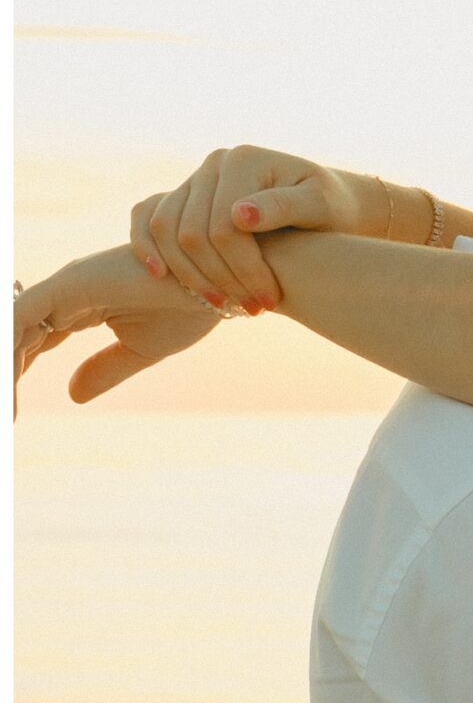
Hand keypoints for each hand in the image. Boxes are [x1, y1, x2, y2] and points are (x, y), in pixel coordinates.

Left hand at [14, 245, 220, 407]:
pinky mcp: (69, 283)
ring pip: (13, 328)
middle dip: (8, 374)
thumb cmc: (191, 307)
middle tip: (9, 420)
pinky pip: (18, 318)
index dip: (16, 372)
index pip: (34, 341)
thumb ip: (104, 369)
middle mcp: (67, 291)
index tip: (14, 413)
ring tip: (10, 412)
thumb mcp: (139, 350)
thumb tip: (71, 394)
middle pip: (17, 336)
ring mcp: (66, 285)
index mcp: (81, 306)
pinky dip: (11, 350)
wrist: (222, 283)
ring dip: (8, 369)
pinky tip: (11, 381)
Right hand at [130, 146, 414, 310]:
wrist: (327, 205)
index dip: (242, 271)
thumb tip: (240, 214)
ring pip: (166, 231)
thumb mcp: (320, 207)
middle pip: (192, 232)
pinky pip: (147, 220)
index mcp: (242, 162)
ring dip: (190, 276)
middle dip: (220, 279)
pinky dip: (147, 248)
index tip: (268, 302)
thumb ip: (284, 207)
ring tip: (225, 307)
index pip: (224, 227)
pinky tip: (162, 279)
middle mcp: (213, 165)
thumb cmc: (331, 208)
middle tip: (251, 311)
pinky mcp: (184, 198)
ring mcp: (195, 180)